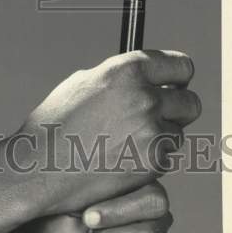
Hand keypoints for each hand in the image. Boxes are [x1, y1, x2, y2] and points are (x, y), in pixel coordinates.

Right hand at [18, 49, 199, 217]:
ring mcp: (150, 131)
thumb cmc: (55, 124)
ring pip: (178, 132)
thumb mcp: (82, 83)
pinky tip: (123, 156)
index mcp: (126, 71)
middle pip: (190, 102)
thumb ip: (119, 78)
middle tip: (162, 114)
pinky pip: (166, 156)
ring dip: (162, 136)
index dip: (178, 76)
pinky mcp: (152, 162)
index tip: (176, 83)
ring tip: (129, 140)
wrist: (41, 166)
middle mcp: (143, 97)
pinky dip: (151, 158)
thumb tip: (143, 78)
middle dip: (178, 109)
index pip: (180, 66)